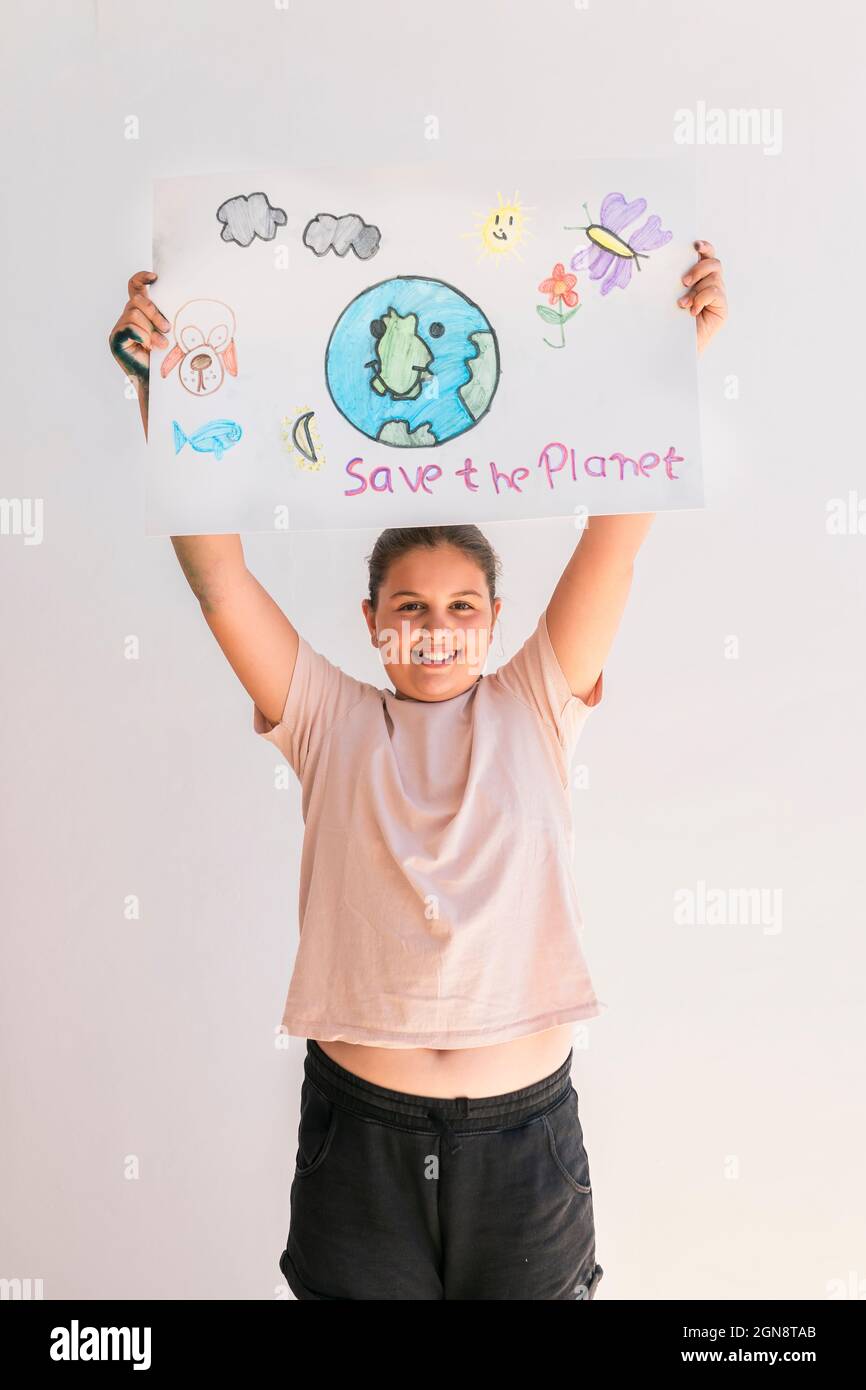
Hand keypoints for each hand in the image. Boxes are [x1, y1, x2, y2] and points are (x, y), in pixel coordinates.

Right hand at [108, 270, 169, 386]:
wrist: (157, 383)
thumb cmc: (165, 358)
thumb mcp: (167, 332)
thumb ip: (164, 316)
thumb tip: (176, 300)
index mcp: (140, 312)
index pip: (135, 287)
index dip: (141, 278)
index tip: (155, 278)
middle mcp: (127, 318)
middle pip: (137, 300)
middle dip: (154, 312)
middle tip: (166, 328)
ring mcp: (119, 328)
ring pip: (134, 314)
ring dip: (150, 329)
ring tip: (160, 344)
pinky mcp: (116, 340)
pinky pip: (128, 328)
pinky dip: (141, 336)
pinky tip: (147, 347)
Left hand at [678, 240, 726, 353]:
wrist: (674, 346)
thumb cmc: (669, 321)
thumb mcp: (671, 296)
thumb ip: (675, 280)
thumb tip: (665, 262)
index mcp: (699, 278)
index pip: (707, 256)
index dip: (705, 247)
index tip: (695, 244)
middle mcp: (711, 284)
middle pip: (714, 263)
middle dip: (699, 268)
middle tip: (684, 282)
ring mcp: (718, 297)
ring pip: (714, 278)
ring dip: (697, 288)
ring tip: (682, 303)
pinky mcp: (722, 309)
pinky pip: (716, 292)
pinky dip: (702, 299)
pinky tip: (691, 311)